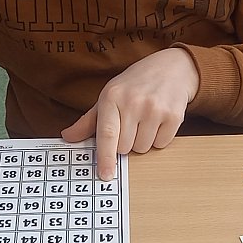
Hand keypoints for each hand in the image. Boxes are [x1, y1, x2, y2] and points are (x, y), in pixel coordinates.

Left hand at [62, 47, 199, 180]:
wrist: (172, 67)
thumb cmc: (136, 84)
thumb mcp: (109, 95)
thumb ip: (89, 120)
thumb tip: (68, 137)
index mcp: (112, 97)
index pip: (106, 134)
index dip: (104, 157)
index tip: (105, 175)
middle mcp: (133, 102)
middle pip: (125, 147)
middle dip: (126, 142)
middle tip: (131, 123)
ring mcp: (155, 109)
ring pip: (143, 148)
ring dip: (143, 141)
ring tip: (146, 120)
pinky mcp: (173, 116)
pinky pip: (161, 144)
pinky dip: (159, 138)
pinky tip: (159, 120)